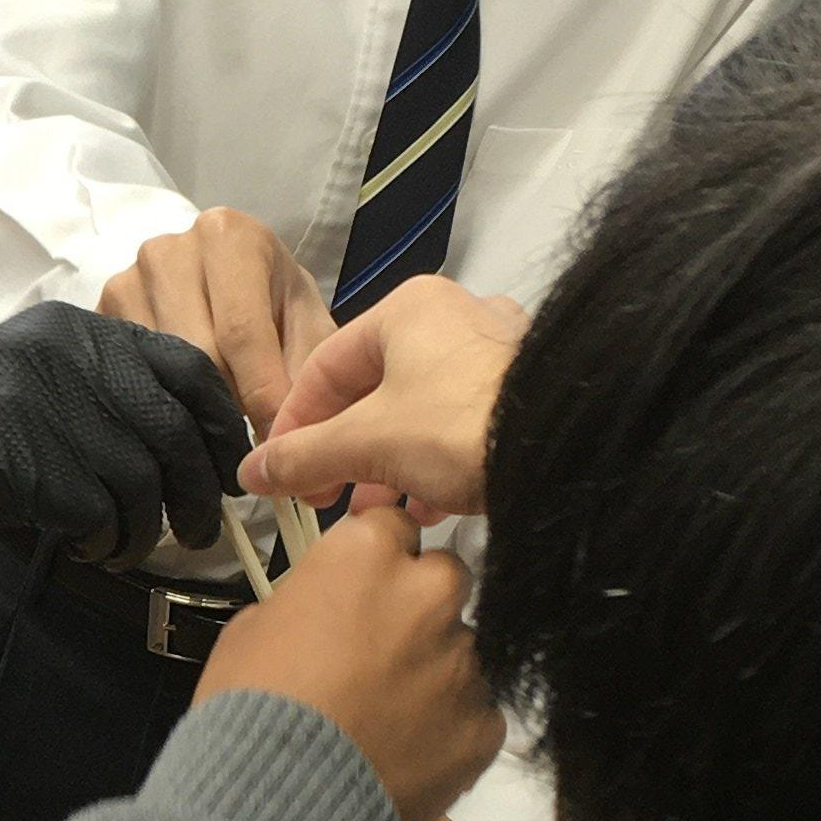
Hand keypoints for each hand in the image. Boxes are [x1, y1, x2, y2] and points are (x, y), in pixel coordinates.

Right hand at [0, 303, 247, 566]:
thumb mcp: (34, 381)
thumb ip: (102, 391)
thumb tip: (189, 446)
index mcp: (73, 328)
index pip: (184, 365)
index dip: (218, 424)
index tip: (227, 468)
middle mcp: (61, 355)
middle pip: (169, 429)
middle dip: (197, 491)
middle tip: (200, 532)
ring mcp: (36, 404)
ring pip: (138, 479)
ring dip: (143, 530)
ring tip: (123, 548)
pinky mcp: (16, 459)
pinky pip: (95, 512)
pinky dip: (103, 542)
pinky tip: (87, 549)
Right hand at [100, 210, 335, 439]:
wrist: (229, 281)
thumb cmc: (275, 303)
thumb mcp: (307, 326)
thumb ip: (305, 373)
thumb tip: (288, 438)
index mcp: (229, 237)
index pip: (240, 331)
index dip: (260, 395)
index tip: (275, 445)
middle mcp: (168, 250)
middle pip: (195, 353)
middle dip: (228, 404)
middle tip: (248, 441)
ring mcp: (126, 281)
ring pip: (157, 367)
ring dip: (191, 406)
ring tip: (216, 419)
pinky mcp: (97, 313)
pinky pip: (126, 374)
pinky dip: (156, 400)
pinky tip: (180, 408)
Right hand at [193, 507, 498, 820]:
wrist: (276, 803)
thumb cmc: (249, 708)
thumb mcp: (252, 628)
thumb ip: (307, 601)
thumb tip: (323, 612)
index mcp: (368, 555)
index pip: (393, 526)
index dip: (375, 559)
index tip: (358, 588)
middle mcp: (430, 595)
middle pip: (445, 577)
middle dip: (418, 605)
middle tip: (377, 650)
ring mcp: (465, 662)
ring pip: (462, 650)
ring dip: (433, 670)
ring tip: (385, 717)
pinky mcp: (485, 725)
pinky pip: (475, 713)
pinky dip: (448, 728)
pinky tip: (404, 753)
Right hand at [241, 277, 526, 522]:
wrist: (569, 450)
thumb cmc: (456, 428)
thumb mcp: (366, 443)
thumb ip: (302, 456)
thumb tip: (251, 473)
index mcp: (407, 308)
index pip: (324, 367)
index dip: (293, 426)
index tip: (281, 475)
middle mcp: (453, 316)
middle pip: (372, 390)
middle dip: (343, 453)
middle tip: (326, 499)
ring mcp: (496, 352)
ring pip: (417, 410)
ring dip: (386, 465)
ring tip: (375, 512)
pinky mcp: (526, 392)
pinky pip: (461, 425)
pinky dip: (434, 464)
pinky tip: (428, 509)